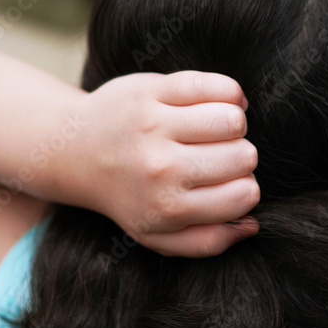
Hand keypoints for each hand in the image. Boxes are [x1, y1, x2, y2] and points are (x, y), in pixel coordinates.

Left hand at [81, 70, 259, 256]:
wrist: (76, 152)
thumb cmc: (128, 195)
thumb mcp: (158, 235)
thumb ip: (207, 242)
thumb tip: (251, 225)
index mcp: (169, 207)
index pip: (245, 194)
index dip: (244, 188)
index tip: (227, 183)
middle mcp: (161, 168)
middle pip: (244, 156)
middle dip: (240, 157)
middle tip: (218, 157)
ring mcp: (155, 125)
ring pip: (233, 119)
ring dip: (233, 124)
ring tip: (217, 130)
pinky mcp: (151, 91)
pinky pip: (214, 85)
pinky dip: (228, 93)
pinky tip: (216, 104)